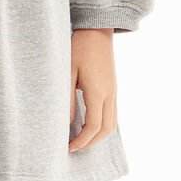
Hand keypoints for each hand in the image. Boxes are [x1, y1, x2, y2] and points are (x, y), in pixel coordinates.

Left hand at [69, 28, 117, 151]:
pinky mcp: (113, 88)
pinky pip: (112, 114)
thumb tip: (66, 122)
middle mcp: (109, 94)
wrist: (97, 32)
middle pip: (106, 130)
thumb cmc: (79, 49)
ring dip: (98, 136)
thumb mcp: (68, 72)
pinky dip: (102, 125)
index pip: (93, 126)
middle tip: (74, 148)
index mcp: (98, 92)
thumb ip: (67, 98)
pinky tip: (88, 125)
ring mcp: (113, 92)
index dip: (82, 141)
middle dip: (91, 143)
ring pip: (112, 123)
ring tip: (81, 140)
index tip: (69, 147)